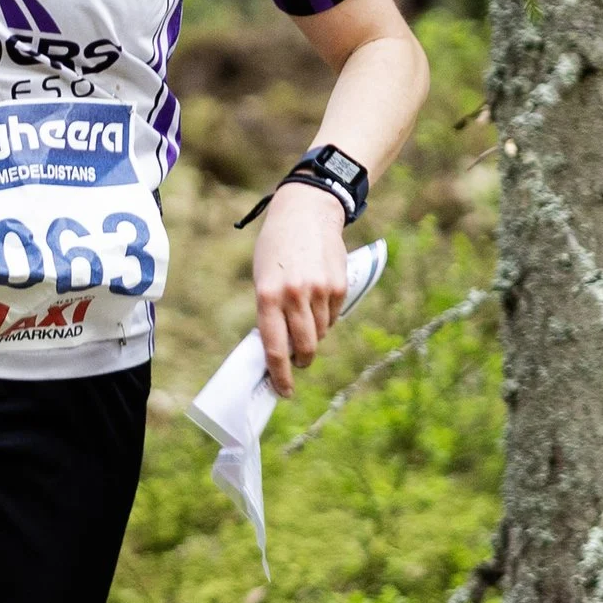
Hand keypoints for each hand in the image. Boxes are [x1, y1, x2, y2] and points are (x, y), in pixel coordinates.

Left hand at [253, 180, 349, 396]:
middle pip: (304, 347)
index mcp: (268, 295)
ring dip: (314, 335)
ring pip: (321, 333)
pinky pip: (334, 316)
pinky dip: (327, 317)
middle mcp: (294, 295)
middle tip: (299, 361)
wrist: (306, 212)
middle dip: (302, 361)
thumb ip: (270, 312)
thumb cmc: (276, 249)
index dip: (279, 375)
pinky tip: (318, 300)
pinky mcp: (340, 286)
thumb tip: (280, 350)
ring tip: (306, 316)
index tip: (283, 391)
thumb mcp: (262, 277)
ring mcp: (320, 291)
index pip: (275, 348)